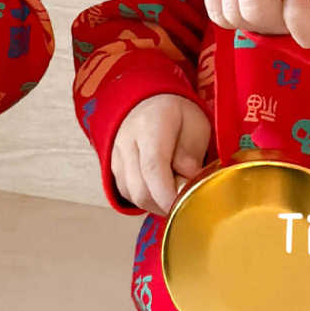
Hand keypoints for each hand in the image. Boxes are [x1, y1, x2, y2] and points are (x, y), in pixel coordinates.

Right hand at [110, 93, 212, 216]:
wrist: (148, 103)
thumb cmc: (176, 115)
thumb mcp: (197, 125)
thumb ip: (192, 154)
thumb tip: (187, 183)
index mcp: (151, 125)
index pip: (154, 167)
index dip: (169, 194)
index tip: (185, 206)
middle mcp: (127, 141)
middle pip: (141, 189)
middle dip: (166, 204)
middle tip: (186, 197)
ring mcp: (116, 156)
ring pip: (134, 196)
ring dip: (158, 204)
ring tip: (175, 191)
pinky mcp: (113, 169)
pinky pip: (128, 195)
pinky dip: (147, 200)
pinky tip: (160, 189)